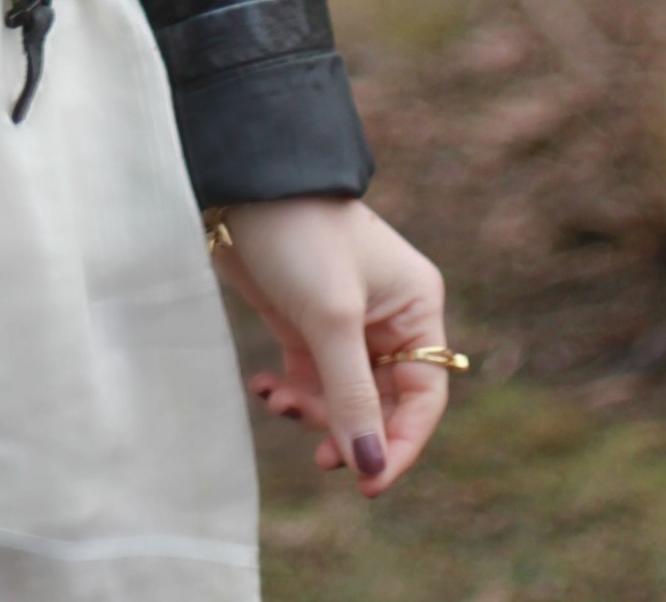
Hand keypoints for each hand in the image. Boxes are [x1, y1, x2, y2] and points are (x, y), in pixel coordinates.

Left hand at [216, 193, 450, 495]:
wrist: (242, 181)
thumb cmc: (300, 235)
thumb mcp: (331, 318)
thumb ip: (352, 395)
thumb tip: (372, 468)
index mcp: (415, 308)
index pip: (424, 396)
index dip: (402, 444)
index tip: (369, 483)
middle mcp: (388, 317)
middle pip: (383, 402)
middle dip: (352, 431)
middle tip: (320, 457)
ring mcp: (345, 320)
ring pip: (343, 395)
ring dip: (315, 412)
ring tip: (280, 403)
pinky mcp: (305, 320)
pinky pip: (310, 377)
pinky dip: (291, 392)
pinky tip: (265, 388)